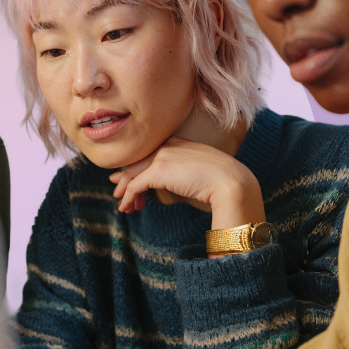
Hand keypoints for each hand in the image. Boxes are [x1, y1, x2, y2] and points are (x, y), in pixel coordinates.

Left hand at [108, 136, 264, 230]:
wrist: (231, 182)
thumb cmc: (224, 181)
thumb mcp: (202, 172)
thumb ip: (186, 173)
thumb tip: (173, 183)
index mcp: (180, 142)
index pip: (152, 152)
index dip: (138, 166)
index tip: (129, 178)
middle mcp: (168, 144)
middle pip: (138, 161)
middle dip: (126, 177)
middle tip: (117, 191)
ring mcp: (162, 155)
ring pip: (134, 173)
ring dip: (126, 191)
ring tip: (124, 206)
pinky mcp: (158, 170)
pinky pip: (136, 185)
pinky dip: (129, 197)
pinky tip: (127, 207)